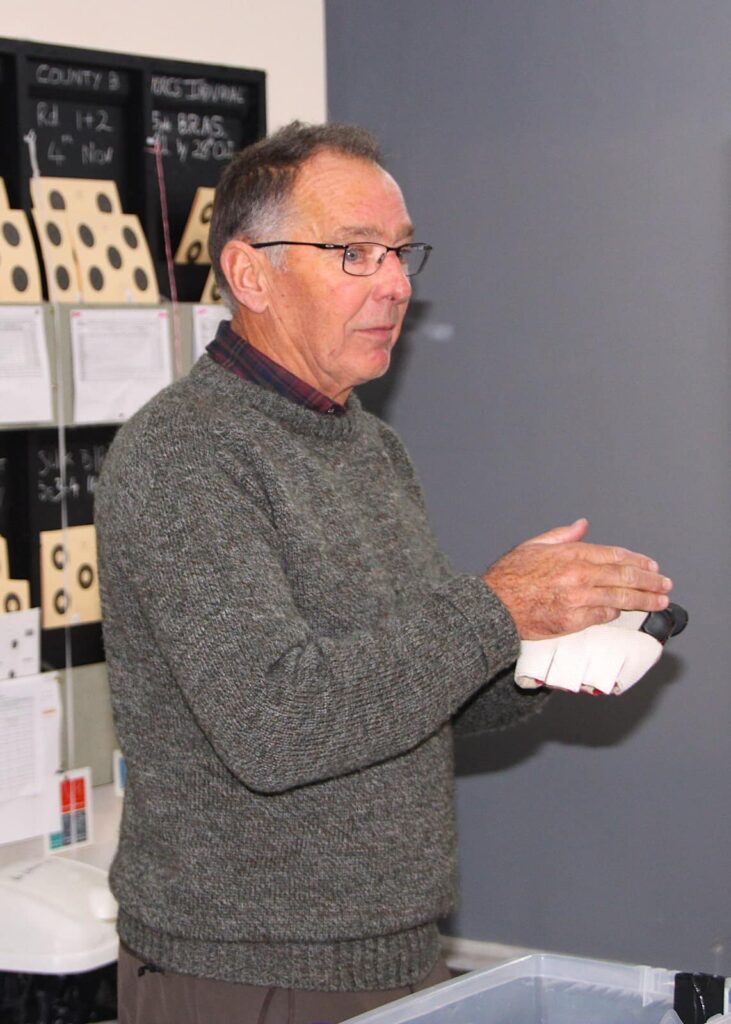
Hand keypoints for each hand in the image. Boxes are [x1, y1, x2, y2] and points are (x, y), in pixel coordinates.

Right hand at [482, 518, 671, 639]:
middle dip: (650, 581)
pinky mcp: (574, 621)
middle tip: (665, 584)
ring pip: (621, 598)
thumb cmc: (508, 577)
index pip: (615, 555)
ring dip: (645, 600)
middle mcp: (579, 575)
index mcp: (571, 553)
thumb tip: (581, 525)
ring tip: (659, 601)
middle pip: (625, 576)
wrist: (493, 607)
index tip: (651, 565)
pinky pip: (603, 617)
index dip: (638, 560)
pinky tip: (626, 612)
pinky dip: (616, 614)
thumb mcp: (533, 545)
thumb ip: (561, 535)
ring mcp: (578, 599)